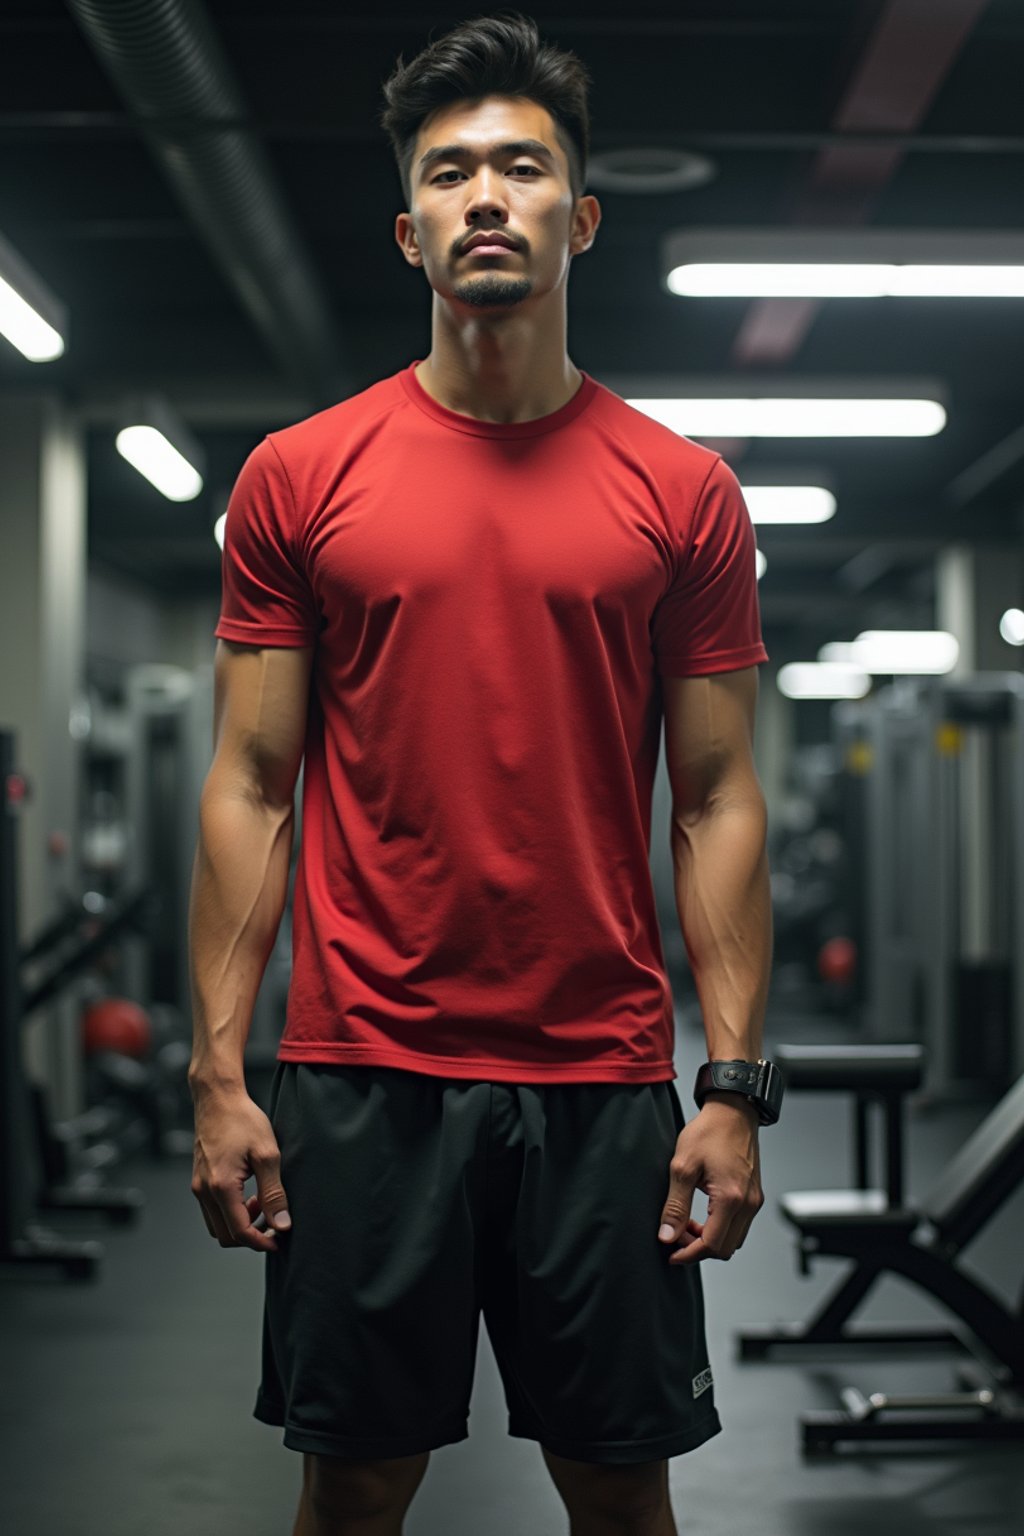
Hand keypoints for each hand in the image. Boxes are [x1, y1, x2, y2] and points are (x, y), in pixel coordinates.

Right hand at [189, 1083, 291, 1252]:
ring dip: (240, 1225)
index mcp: (221, 1187)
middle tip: (273, 1223)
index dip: (262, 1242)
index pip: (240, 1232)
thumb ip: (274, 1193)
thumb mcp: (267, 1155)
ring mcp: (198, 1186)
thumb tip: (282, 1224)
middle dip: (251, 1236)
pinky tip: (248, 1195)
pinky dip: (230, 1213)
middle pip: (225, 1236)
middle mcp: (204, 1191)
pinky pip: (212, 1211)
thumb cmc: (243, 1120)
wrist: (218, 1098)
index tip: (279, 1240)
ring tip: (262, 1205)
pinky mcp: (198, 1180)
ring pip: (216, 1226)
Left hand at [657, 1097, 763, 1263]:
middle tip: (676, 1236)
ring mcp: (754, 1200)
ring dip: (710, 1240)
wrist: (733, 1111)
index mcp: (731, 1198)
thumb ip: (675, 1206)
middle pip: (725, 1249)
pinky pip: (740, 1226)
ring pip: (734, 1240)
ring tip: (687, 1224)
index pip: (712, 1245)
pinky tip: (703, 1216)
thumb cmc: (709, 1132)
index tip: (671, 1253)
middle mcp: (749, 1204)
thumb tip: (667, 1235)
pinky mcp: (755, 1195)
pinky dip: (721, 1229)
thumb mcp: (682, 1167)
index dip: (688, 1255)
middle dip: (698, 1249)